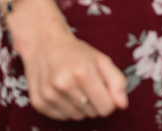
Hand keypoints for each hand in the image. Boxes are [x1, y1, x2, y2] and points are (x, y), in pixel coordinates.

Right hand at [10, 2, 129, 120]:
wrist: (44, 45)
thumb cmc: (76, 53)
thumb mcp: (101, 60)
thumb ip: (117, 81)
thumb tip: (123, 105)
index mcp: (83, 72)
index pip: (106, 107)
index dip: (109, 100)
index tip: (104, 90)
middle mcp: (64, 85)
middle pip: (92, 113)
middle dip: (94, 102)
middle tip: (87, 85)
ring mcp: (49, 95)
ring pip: (77, 117)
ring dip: (80, 106)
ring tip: (74, 88)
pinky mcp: (38, 103)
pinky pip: (62, 118)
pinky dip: (66, 109)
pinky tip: (62, 93)